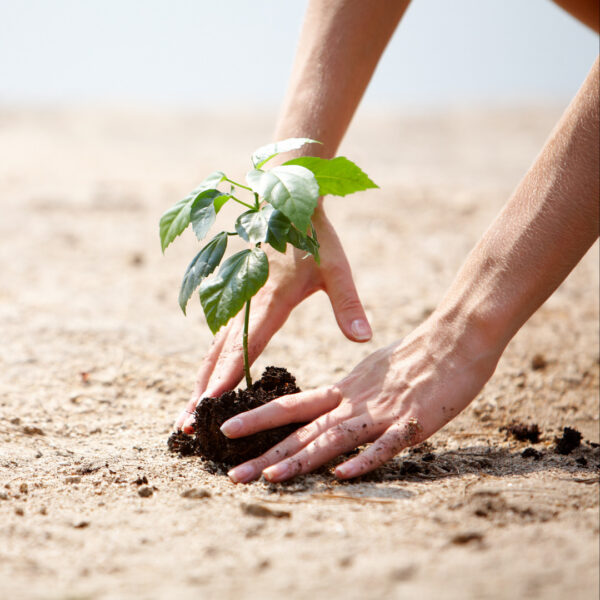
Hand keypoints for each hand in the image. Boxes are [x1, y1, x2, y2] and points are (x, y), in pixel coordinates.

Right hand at [175, 209, 371, 431]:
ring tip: (186, 412)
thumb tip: (363, 339)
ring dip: (198, 380)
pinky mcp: (236, 299)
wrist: (284, 202)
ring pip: (212, 349)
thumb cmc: (312, 237)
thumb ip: (348, 305)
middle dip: (201, 391)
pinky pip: (218, 337)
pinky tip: (203, 381)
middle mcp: (246, 303)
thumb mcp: (336, 269)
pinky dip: (208, 363)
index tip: (209, 404)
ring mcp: (237, 301)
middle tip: (184, 425)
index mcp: (271, 299)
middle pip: (218, 355)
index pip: (246, 345)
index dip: (227, 376)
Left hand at [222, 315, 500, 482]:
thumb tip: (327, 407)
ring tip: (269, 477)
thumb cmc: (413, 356)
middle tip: (232, 475)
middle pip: (304, 430)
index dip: (258, 418)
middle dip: (267, 454)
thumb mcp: (370, 372)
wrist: (455, 338)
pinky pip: (386, 445)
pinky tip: (342, 475)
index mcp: (344, 388)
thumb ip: (348, 393)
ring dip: (301, 459)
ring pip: (335, 438)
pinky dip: (364, 460)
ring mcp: (383, 412)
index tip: (225, 431)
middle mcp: (355, 401)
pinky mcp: (414, 422)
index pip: (293, 405)